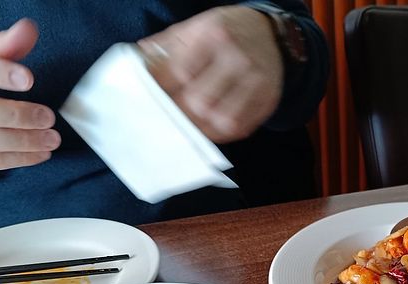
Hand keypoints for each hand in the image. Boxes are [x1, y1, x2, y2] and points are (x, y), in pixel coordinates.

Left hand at [139, 6, 283, 142]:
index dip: (159, 89)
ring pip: (221, 120)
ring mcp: (257, 82)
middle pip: (200, 101)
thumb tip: (137, 64)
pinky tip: (207, 127)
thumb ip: (166, 46)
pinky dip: (219, 133)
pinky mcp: (267, 100)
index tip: (146, 98)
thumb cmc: (225, 32)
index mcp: (216, 34)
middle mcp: (239, 58)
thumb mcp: (196, 27)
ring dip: (199, 128)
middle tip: (164, 116)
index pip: (179, 72)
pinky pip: (240, 128)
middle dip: (178, 112)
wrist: (270, 34)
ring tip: (185, 125)